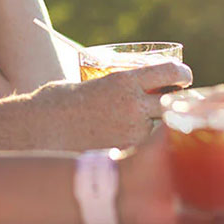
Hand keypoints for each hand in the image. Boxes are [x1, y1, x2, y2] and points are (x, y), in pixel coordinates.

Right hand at [31, 61, 191, 149]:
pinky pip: (144, 148)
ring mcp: (130, 131)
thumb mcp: (90, 82)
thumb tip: (128, 88)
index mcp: (125, 81)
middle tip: (173, 106)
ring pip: (161, 128)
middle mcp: (133, 105)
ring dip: (162, 127)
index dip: (182, 74)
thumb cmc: (58, 102)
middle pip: (172, 103)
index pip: (170, 72)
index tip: (184, 77)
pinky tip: (140, 147)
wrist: (39, 129)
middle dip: (175, 104)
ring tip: (155, 128)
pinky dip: (145, 147)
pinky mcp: (123, 151)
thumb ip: (114, 87)